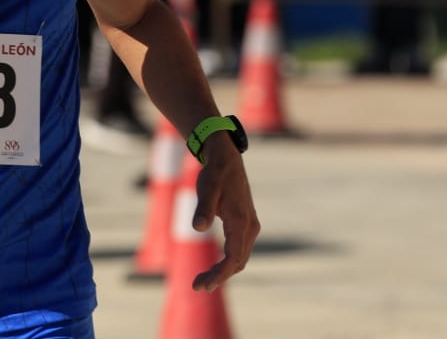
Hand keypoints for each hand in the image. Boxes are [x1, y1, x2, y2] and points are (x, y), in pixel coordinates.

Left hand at [190, 135, 259, 291]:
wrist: (227, 159)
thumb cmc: (215, 173)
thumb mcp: (206, 188)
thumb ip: (203, 208)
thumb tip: (197, 228)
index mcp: (241, 222)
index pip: (232, 258)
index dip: (218, 275)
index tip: (202, 285)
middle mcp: (250, 227)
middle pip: (237, 262)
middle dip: (218, 277)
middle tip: (196, 287)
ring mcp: (250, 227)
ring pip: (240, 258)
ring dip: (223, 271)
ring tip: (202, 281)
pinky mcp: (246, 225)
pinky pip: (239, 250)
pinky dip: (228, 262)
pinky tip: (214, 267)